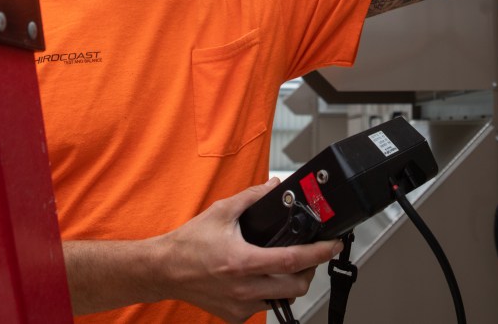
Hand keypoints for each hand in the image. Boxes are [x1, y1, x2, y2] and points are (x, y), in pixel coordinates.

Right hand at [150, 178, 342, 322]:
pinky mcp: (234, 316)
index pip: (293, 260)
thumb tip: (275, 186)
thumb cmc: (189, 244)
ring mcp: (240, 306)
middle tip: (310, 256)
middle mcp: (244, 288)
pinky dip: (270, 294)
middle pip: (296, 286)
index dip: (319, 253)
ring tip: (286, 266)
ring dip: (290, 284)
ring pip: (282, 300)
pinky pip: (264, 308)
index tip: (333, 245)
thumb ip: (252, 198)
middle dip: (310, 271)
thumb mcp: (221, 212)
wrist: (164, 270)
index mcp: (243, 262)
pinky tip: (262, 279)